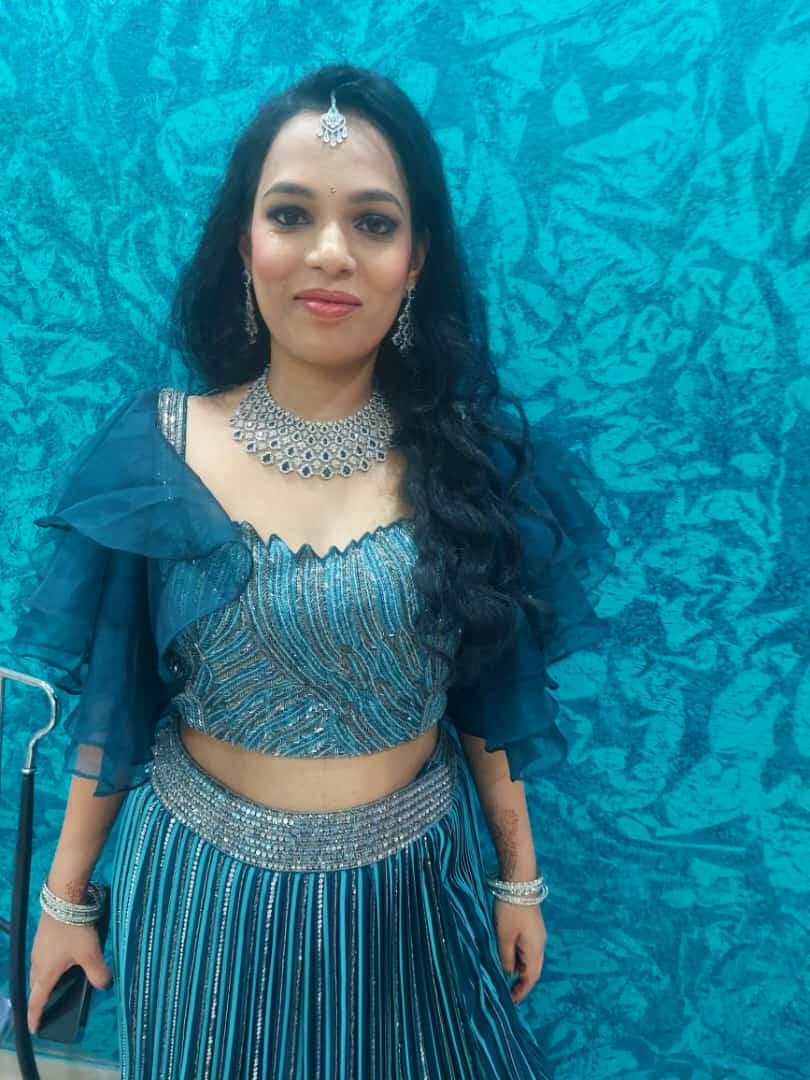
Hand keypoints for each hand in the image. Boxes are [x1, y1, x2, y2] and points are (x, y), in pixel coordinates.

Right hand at [27, 911, 112, 1034]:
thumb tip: (104, 986)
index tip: (34, 1029)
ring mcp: (38, 948)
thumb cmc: (74, 930)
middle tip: (50, 1005)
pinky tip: (63, 959)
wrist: (64, 898)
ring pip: (38, 970)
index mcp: (46, 972)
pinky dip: (49, 965)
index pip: (37, 1001)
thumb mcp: (90, 953)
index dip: (35, 1016)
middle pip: (36, 986)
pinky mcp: (42, 936)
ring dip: (45, 980)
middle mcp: (37, 962)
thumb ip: (98, 973)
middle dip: (41, 997)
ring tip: (58, 982)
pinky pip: (42, 958)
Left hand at [492, 898, 545, 1004]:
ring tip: (507, 976)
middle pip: (534, 970)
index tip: (511, 1002)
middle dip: (523, 983)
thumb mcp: (503, 937)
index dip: (521, 991)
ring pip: (531, 959)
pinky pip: (529, 949)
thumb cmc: (510, 912)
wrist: (520, 883)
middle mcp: (540, 944)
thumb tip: (509, 974)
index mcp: (535, 950)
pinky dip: (520, 957)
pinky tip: (509, 955)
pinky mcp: (533, 926)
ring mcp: (538, 934)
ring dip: (521, 969)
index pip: (530, 978)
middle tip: (509, 992)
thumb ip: (506, 958)